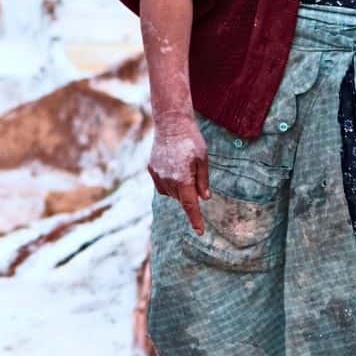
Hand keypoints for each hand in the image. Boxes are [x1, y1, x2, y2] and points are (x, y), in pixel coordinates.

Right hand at [148, 113, 210, 232]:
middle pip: (181, 198)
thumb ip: (203, 181)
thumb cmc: (191, 140)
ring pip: (171, 192)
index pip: (190, 205)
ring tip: (183, 167)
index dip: (195, 220)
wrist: (171, 123)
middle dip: (189, 194)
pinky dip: (170, 183)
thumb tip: (204, 198)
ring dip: (179, 188)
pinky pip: (162, 184)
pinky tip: (174, 168)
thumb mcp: (203, 160)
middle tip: (194, 174)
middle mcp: (168, 180)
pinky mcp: (151, 169)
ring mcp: (157, 175)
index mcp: (183, 179)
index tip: (200, 232)